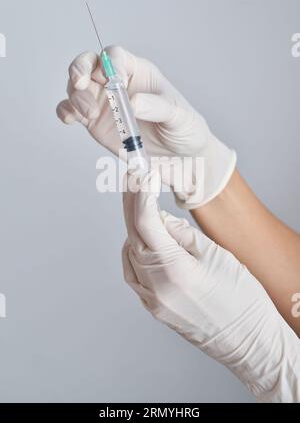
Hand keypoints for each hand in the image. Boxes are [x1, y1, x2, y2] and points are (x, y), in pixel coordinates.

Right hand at [56, 46, 235, 206]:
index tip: (116, 83)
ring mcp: (104, 103)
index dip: (110, 64)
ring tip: (90, 114)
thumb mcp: (179, 116)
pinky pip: (71, 111)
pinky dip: (66, 112)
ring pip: (77, 87)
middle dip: (79, 69)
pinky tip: (70, 119)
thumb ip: (157, 106)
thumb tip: (132, 101)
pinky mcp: (95, 123)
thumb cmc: (185, 129)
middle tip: (81, 84)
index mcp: (138, 72)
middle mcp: (118, 84)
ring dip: (76, 96)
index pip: (115, 56)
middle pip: (89, 64)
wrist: (181, 159)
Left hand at [122, 170, 299, 401]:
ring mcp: (152, 301)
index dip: (142, 194)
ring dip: (134, 227)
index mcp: (174, 270)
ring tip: (142, 204)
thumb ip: (182, 235)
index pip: (146, 222)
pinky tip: (143, 239)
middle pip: (133, 235)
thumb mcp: (217, 256)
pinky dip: (134, 251)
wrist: (249, 342)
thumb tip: (160, 218)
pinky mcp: (154, 308)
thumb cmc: (242, 300)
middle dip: (133, 204)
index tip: (143, 174)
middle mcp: (156, 287)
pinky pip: (134, 273)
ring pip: (130, 253)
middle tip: (134, 180)